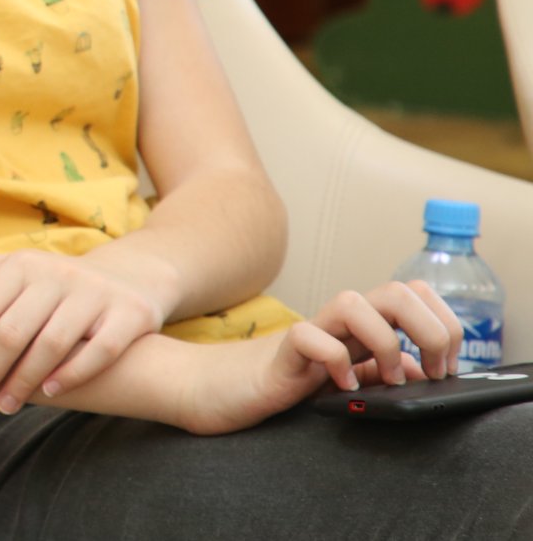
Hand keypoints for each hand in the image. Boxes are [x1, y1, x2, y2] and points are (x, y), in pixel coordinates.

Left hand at [0, 246, 168, 412]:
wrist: (129, 278)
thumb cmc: (53, 284)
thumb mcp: (14, 270)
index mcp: (21, 265)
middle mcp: (56, 274)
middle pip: (9, 333)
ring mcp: (94, 293)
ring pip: (50, 345)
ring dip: (22, 382)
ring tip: (3, 407)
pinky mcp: (128, 314)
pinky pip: (99, 350)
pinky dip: (73, 374)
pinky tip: (50, 393)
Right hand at [179, 279, 462, 435]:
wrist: (230, 388)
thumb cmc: (290, 380)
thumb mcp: (353, 377)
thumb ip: (386, 370)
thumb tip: (424, 370)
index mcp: (364, 323)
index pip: (416, 294)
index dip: (443, 323)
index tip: (447, 365)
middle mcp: (342, 320)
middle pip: (397, 290)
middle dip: (429, 329)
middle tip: (431, 370)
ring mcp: (312, 331)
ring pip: (354, 302)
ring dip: (384, 342)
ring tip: (385, 378)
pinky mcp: (283, 351)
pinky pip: (310, 338)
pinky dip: (334, 360)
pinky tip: (340, 384)